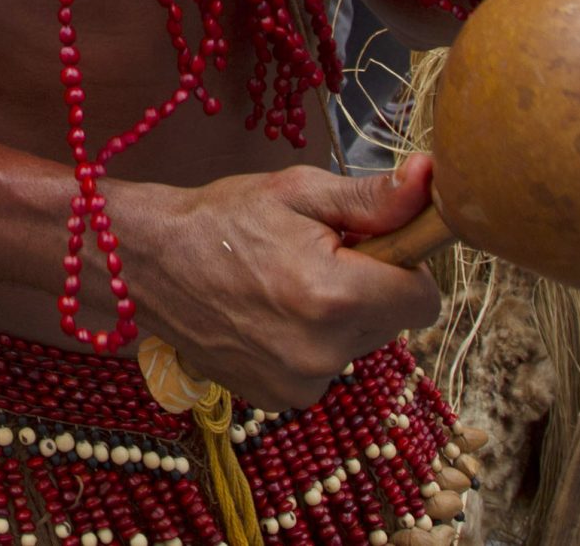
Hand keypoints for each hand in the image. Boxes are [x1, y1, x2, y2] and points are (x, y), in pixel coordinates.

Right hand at [114, 158, 442, 412]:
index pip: (424, 298)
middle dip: (367, 289)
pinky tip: (268, 315)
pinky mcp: (279, 398)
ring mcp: (299, 382)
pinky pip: (322, 368)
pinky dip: (308, 344)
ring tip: (284, 284)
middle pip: (391, 322)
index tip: (368, 246)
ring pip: (357, 346)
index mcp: (336, 295)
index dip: (403, 265)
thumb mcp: (297, 192)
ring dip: (338, 319)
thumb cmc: (222, 218)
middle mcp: (324, 352)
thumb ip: (372, 198)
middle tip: (315, 257)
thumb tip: (432, 181)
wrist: (147, 261)